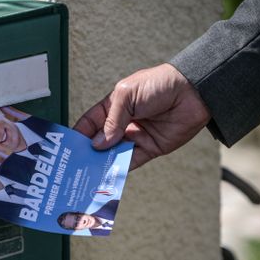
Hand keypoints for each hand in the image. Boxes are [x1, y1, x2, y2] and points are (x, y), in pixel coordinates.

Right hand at [73, 63, 210, 169]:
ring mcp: (135, 137)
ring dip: (102, 163)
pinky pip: (130, 162)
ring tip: (87, 174)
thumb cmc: (160, 84)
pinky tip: (108, 175)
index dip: (78, 134)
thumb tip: (98, 144)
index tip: (66, 147)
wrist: (194, 92)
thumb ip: (112, 120)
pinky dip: (119, 169)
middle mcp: (122, 123)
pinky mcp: (149, 149)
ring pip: (113, 154)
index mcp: (113, 106)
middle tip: (73, 165)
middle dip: (87, 153)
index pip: (90, 123)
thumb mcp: (127, 95)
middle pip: (100, 142)